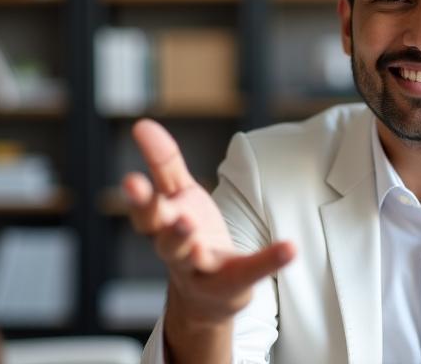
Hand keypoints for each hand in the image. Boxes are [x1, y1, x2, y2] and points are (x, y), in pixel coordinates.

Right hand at [123, 119, 295, 324]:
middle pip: (161, 236)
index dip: (139, 196)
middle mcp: (177, 250)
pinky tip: (289, 247)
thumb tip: (142, 124)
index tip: (132, 179)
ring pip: (190, 257)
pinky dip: (269, 260)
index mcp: (163, 226)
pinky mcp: (233, 282)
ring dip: (186, 240)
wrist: (207, 295)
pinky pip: (250, 271)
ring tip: (191, 222)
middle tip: (155, 204)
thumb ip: (164, 164)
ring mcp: (203, 269)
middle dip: (155, 218)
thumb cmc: (190, 237)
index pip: (146, 210)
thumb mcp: (179, 198)